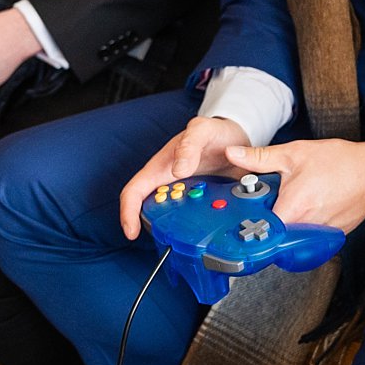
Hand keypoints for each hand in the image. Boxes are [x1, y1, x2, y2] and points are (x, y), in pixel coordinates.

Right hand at [118, 117, 249, 237]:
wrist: (236, 138)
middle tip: (176, 234)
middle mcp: (169, 183)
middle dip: (160, 226)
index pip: (134, 193)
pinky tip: (215, 226)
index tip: (132, 231)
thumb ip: (190, 144)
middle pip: (153, 211)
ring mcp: (185, 194)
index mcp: (160, 168)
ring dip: (183, 227)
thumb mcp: (202, 130)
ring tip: (199, 230)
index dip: (128, 213)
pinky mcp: (202, 201)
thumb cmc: (213, 132)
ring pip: (176, 218)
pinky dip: (202, 224)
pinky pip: (196, 217)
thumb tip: (179, 170)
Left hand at [224, 139, 364, 234]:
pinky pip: (310, 236)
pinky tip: (310, 206)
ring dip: (287, 222)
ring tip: (292, 203)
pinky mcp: (331, 237)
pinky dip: (305, 224)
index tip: (245, 215)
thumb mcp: (294, 153)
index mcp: (292, 209)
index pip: (259, 229)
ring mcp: (319, 235)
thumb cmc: (339, 162)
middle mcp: (305, 227)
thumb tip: (234, 154)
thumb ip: (260, 158)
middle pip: (275, 234)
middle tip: (269, 203)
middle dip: (268, 220)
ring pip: (293, 236)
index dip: (249, 223)